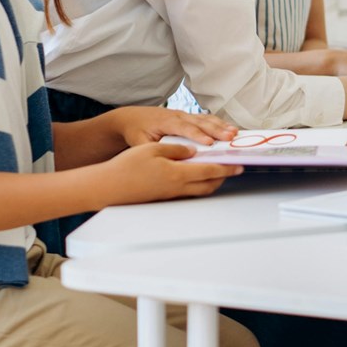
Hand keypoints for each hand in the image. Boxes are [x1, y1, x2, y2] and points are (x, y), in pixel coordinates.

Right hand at [101, 143, 242, 204]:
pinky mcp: (163, 197)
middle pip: (209, 184)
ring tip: (218, 172)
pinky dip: (198, 185)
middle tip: (233, 168)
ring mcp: (170, 194)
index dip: (227, 168)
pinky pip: (188, 192)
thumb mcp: (153, 149)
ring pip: (199, 191)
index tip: (239, 165)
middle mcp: (177, 187)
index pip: (210, 171)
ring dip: (212, 182)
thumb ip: (177, 150)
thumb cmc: (127, 166)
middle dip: (224, 177)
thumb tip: (193, 150)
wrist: (108, 187)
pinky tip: (196, 177)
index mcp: (177, 174)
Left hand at [104, 106, 237, 146]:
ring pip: (206, 119)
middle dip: (217, 130)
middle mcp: (178, 115)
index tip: (210, 144)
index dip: (198, 135)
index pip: (184, 128)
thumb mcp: (139, 142)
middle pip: (200, 122)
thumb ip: (152, 150)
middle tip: (230, 137)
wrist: (132, 117)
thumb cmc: (137, 130)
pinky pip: (206, 118)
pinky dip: (219, 123)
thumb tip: (166, 160)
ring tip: (235, 133)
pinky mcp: (188, 117)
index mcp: (166, 122)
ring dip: (221, 126)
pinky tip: (229, 129)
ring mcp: (184, 114)